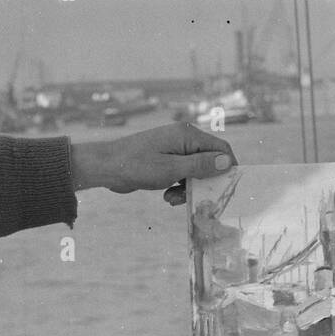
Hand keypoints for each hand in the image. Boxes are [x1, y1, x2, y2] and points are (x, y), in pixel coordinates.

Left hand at [70, 123, 236, 205]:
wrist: (107, 168)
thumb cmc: (137, 165)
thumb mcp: (171, 169)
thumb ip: (200, 165)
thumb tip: (227, 162)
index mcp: (188, 135)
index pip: (221, 149)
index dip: (227, 168)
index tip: (224, 188)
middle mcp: (184, 139)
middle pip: (209, 161)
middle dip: (204, 182)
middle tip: (193, 198)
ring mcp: (174, 149)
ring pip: (196, 171)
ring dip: (189, 188)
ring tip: (173, 199)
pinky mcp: (166, 160)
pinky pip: (183, 175)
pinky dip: (179, 187)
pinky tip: (167, 196)